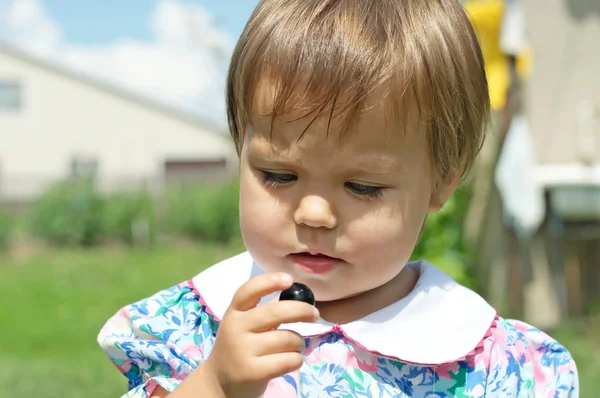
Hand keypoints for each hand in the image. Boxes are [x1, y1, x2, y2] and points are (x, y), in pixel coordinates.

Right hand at [201, 272, 319, 397]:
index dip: (270, 281)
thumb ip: (266, 310)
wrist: (219, 382)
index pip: (249, 290)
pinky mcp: (252, 372)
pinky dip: (296, 360)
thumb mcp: (244, 324)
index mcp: (235, 311)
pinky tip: (291, 360)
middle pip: (275, 312)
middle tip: (314, 314)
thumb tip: (298, 295)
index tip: (289, 279)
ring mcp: (243, 350)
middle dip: (302, 310)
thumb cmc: (239, 346)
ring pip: (287, 339)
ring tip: (295, 346)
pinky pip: (288, 360)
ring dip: (299, 342)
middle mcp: (236, 328)